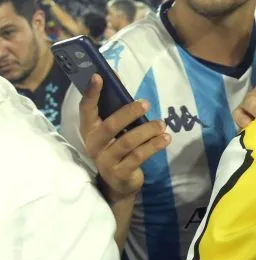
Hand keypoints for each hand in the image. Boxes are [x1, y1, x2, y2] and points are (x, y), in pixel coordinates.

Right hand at [79, 75, 168, 201]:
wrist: (118, 184)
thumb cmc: (117, 148)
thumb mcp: (115, 130)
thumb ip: (116, 108)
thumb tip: (116, 76)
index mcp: (89, 130)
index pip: (86, 109)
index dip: (91, 93)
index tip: (98, 76)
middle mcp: (93, 145)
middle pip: (110, 126)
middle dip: (129, 112)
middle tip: (146, 103)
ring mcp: (105, 160)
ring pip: (128, 142)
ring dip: (147, 131)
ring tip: (161, 124)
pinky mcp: (120, 173)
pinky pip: (139, 156)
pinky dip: (154, 146)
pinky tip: (165, 139)